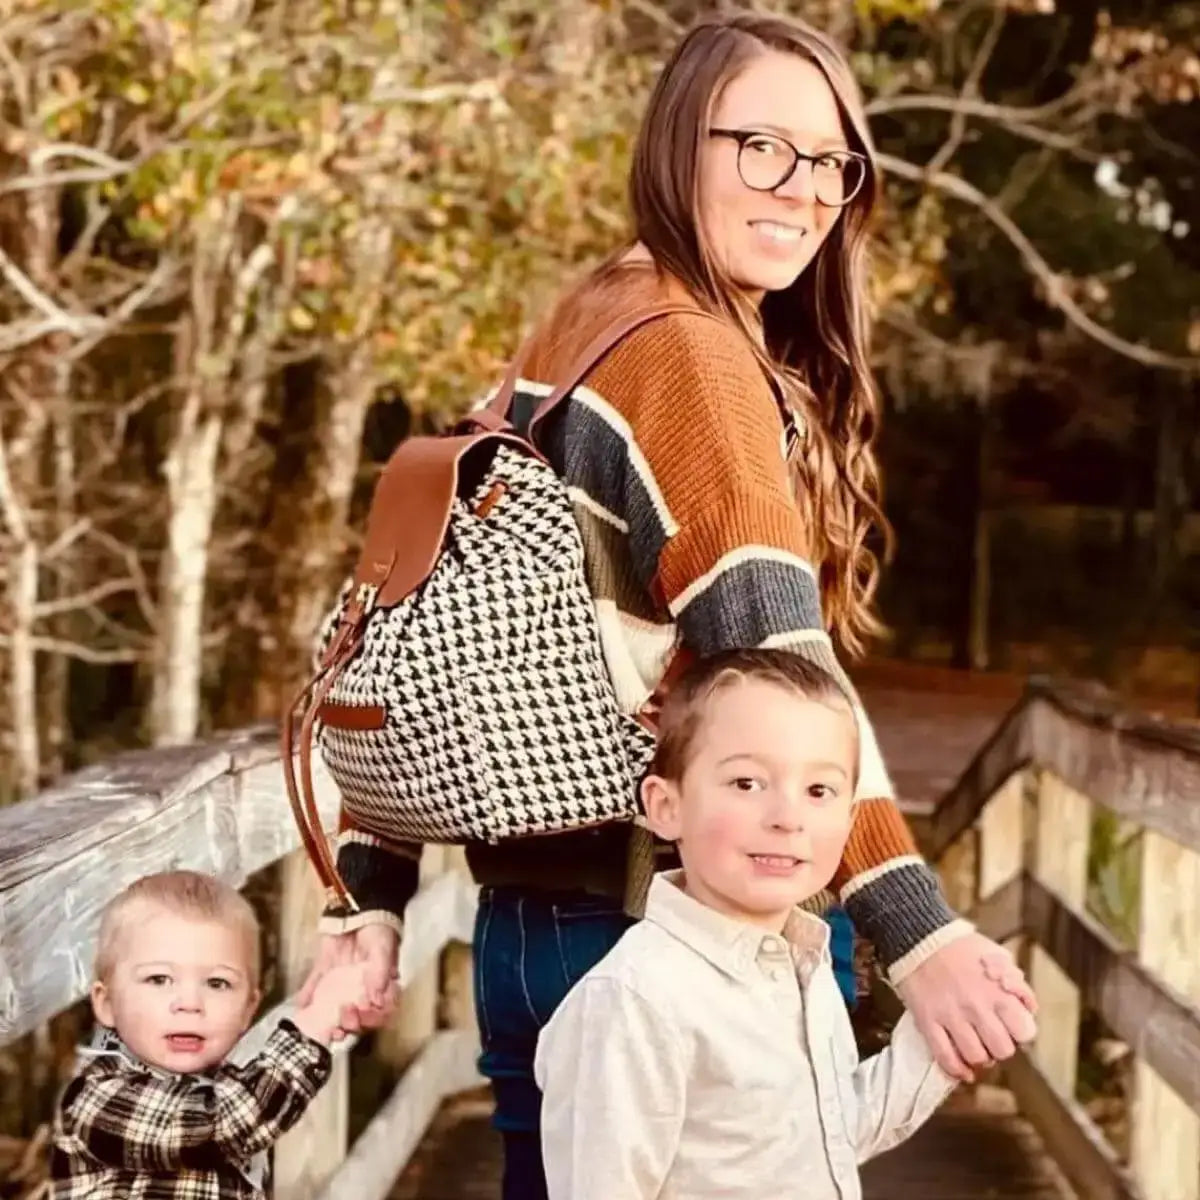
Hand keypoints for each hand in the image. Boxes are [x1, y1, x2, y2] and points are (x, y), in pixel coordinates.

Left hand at [297, 923, 399, 1038]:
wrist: (360, 907)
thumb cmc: (379, 930)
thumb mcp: (383, 950)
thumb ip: (380, 973)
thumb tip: (376, 1000)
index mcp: (379, 986)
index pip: (377, 1012)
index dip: (370, 1020)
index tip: (362, 1018)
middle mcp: (360, 989)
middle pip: (355, 1014)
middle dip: (348, 1023)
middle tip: (342, 1021)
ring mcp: (340, 981)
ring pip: (333, 1006)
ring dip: (326, 1019)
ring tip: (320, 1027)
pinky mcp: (325, 971)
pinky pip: (314, 986)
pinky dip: (307, 997)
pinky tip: (301, 1007)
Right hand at [896, 932, 1037, 1081]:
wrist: (918, 936)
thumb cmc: (960, 946)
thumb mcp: (998, 957)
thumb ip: (1017, 984)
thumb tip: (1030, 1009)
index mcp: (998, 991)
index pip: (1025, 1032)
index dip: (1020, 1033)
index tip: (1012, 1029)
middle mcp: (977, 1007)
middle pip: (1002, 1050)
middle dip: (1000, 1047)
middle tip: (992, 1038)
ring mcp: (950, 1016)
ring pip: (975, 1057)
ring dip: (979, 1057)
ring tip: (976, 1048)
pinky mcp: (927, 1021)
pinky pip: (944, 1057)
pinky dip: (956, 1069)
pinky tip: (961, 1069)